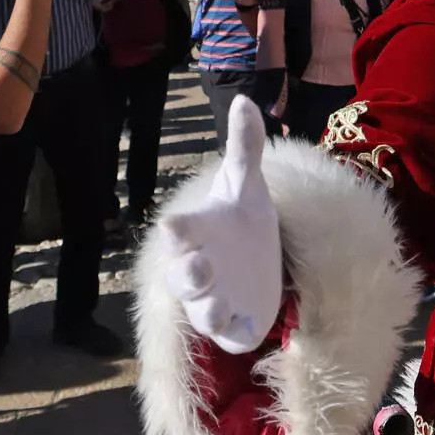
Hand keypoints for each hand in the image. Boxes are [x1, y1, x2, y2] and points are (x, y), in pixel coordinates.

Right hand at [155, 96, 283, 352]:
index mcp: (197, 233)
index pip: (180, 231)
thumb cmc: (242, 221)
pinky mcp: (235, 325)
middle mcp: (198, 268)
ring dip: (207, 306)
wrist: (263, 260)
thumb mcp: (248, 184)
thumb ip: (245, 147)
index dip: (177, 230)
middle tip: (200, 265)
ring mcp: (213, 300)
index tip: (172, 224)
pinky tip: (248, 325)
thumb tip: (245, 99)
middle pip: (181, 276)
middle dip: (187, 273)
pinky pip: (229, 335)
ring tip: (219, 301)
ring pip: (201, 311)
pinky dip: (234, 331)